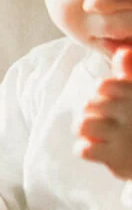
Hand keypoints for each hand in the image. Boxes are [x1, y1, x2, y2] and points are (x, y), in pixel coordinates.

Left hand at [78, 47, 131, 178]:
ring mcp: (125, 136)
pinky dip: (87, 150)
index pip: (102, 86)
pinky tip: (101, 150)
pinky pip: (84, 148)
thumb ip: (130, 72)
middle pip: (88, 106)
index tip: (113, 103)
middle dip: (93, 114)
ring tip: (102, 135)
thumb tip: (121, 51)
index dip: (101, 95)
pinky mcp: (117, 157)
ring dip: (87, 132)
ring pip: (82, 125)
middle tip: (109, 123)